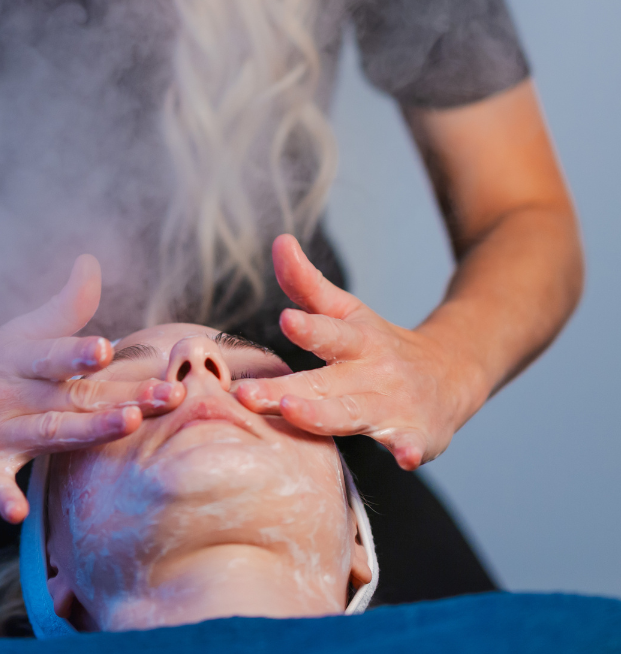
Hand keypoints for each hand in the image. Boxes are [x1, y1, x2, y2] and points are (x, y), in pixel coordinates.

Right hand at [0, 255, 185, 522]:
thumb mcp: (19, 333)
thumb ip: (65, 305)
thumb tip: (90, 261)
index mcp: (21, 359)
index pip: (55, 354)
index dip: (79, 352)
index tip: (107, 348)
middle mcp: (10, 394)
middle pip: (69, 397)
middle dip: (116, 397)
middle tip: (164, 396)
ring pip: (45, 435)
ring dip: (85, 431)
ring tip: (126, 425)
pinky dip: (2, 498)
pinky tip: (18, 512)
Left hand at [232, 235, 483, 469]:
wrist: (450, 374)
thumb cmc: (377, 344)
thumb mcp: (346, 311)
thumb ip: (306, 283)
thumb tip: (280, 240)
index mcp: (355, 339)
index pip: (328, 332)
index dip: (309, 327)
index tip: (287, 319)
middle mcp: (372, 371)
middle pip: (324, 383)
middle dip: (287, 390)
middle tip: (247, 394)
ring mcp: (394, 406)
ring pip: (353, 414)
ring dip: (324, 416)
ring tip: (292, 412)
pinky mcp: (416, 437)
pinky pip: (413, 447)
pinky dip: (412, 451)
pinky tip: (406, 458)